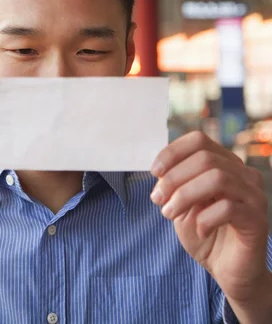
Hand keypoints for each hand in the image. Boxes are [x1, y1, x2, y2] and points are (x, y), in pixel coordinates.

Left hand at [150, 131, 269, 303]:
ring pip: (217, 178)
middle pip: (205, 158)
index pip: (199, 140)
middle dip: (174, 177)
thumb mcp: (182, 203)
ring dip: (185, 195)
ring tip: (169, 213)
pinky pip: (228, 208)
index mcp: (225, 163)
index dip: (173, 152)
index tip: (154, 172)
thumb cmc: (204, 232)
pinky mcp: (257, 219)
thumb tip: (161, 169)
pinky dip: (205, 218)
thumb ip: (175, 183)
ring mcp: (253, 195)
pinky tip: (200, 230)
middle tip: (157, 199)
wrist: (228, 271)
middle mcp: (243, 174)